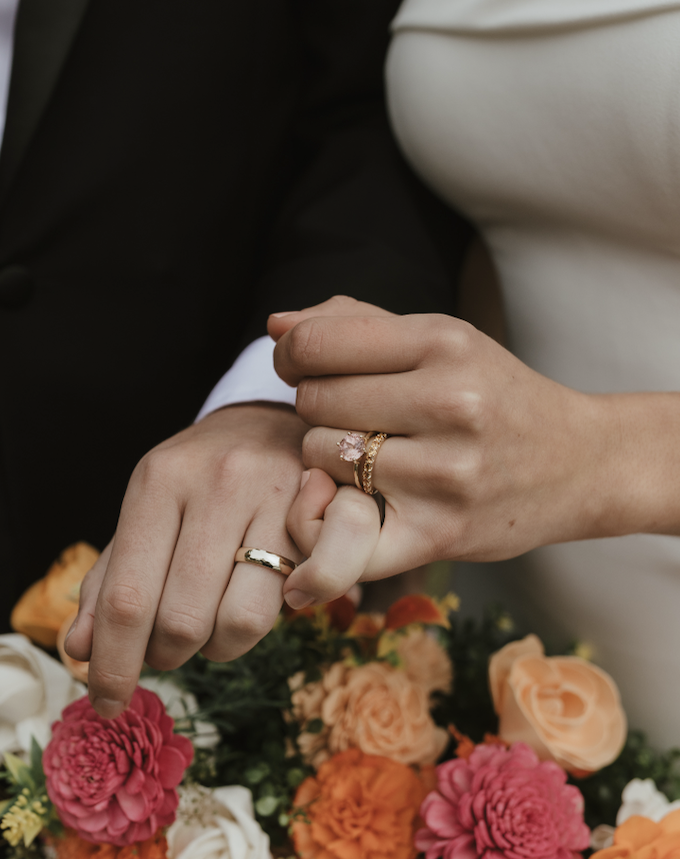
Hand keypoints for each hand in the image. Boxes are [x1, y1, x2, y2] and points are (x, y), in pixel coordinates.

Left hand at [64, 403, 305, 715]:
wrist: (272, 425)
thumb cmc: (197, 483)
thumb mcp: (146, 513)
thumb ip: (110, 580)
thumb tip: (78, 649)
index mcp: (159, 482)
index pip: (127, 597)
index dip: (114, 665)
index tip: (105, 705)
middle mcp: (217, 483)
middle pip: (181, 620)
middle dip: (166, 656)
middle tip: (164, 649)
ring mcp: (275, 498)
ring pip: (239, 622)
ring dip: (215, 649)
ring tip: (207, 625)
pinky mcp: (321, 518)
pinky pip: (288, 606)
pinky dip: (259, 625)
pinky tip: (247, 606)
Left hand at [268, 296, 679, 607]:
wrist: (580, 465)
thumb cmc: (495, 397)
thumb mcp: (442, 340)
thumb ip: (356, 324)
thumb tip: (276, 324)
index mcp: (445, 342)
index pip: (317, 343)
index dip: (292, 356)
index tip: (302, 368)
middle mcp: (449, 403)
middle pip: (313, 401)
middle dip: (316, 407)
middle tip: (347, 417)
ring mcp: (445, 472)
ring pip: (320, 457)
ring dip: (325, 460)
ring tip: (364, 457)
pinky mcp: (440, 533)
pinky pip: (342, 534)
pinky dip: (326, 525)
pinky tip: (342, 510)